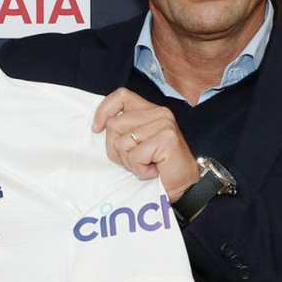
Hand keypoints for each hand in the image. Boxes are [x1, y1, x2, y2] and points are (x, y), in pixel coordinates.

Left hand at [92, 87, 199, 201]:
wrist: (185, 186)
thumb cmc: (158, 166)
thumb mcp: (137, 142)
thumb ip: (123, 129)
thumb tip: (98, 126)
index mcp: (150, 109)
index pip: (121, 96)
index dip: (104, 110)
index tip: (97, 129)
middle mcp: (159, 112)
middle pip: (114, 124)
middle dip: (116, 149)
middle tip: (135, 160)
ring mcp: (164, 124)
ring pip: (122, 142)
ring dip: (129, 161)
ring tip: (146, 165)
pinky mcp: (166, 139)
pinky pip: (135, 156)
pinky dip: (140, 170)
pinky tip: (153, 171)